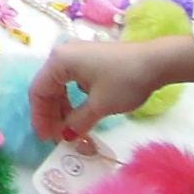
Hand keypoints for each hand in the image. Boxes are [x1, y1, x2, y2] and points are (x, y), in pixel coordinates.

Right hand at [30, 37, 185, 140]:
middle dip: (50, 113)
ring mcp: (76, 54)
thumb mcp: (100, 105)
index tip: (46, 139)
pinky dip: (72, 98)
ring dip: (62, 107)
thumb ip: (78, 121)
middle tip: (56, 137)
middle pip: (47, 87)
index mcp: (59, 61)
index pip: (38, 91)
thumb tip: (65, 135)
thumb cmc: (124, 81)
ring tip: (69, 129)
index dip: (39, 117)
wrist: (155, 62)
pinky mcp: (89, 59)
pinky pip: (71, 81)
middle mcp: (62, 54)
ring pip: (60, 84)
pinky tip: (80, 113)